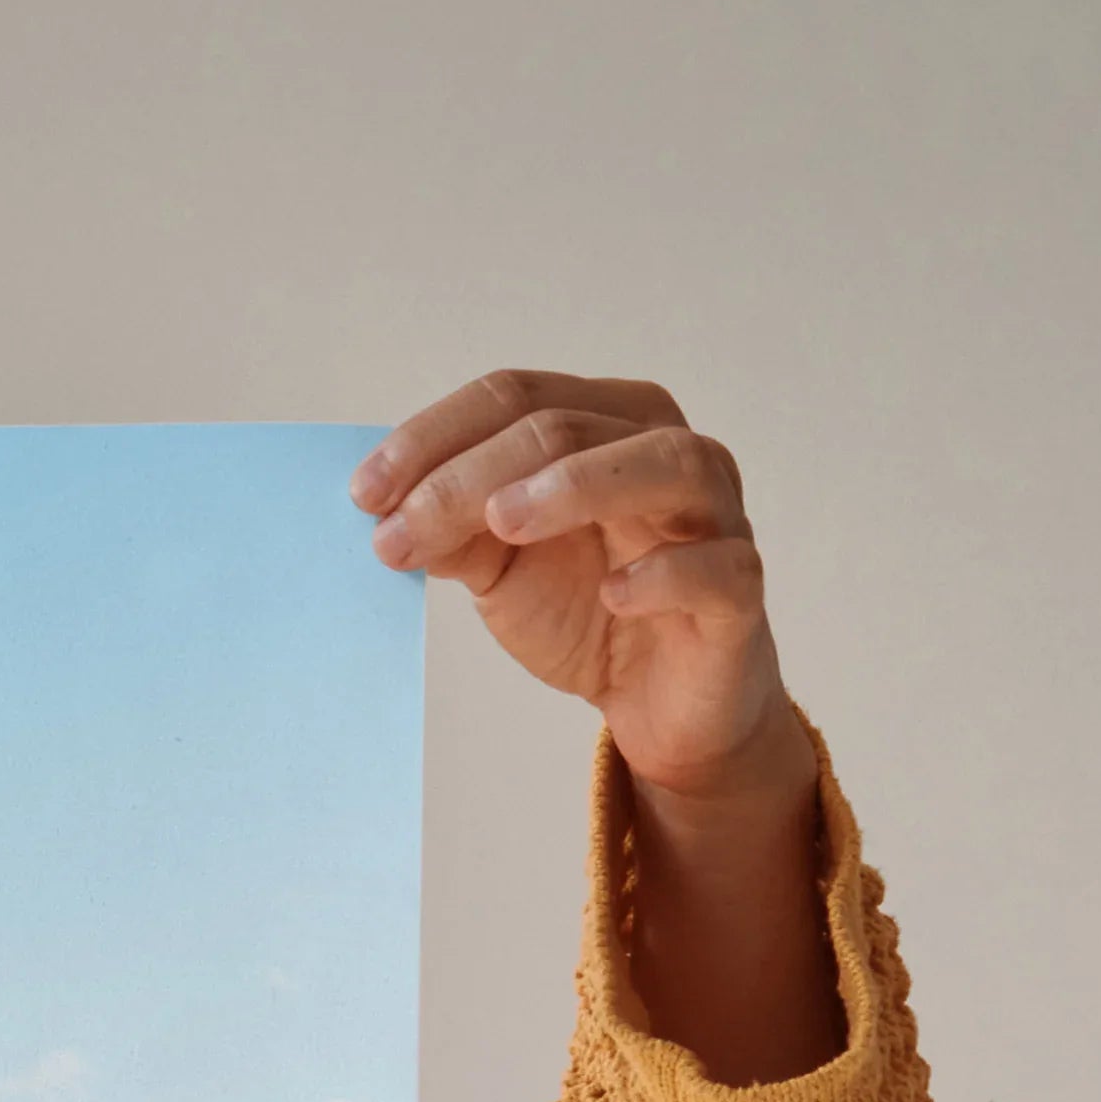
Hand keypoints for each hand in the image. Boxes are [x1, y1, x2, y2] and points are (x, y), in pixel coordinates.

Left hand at [358, 370, 838, 1078]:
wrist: (658, 704)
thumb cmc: (587, 611)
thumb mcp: (501, 568)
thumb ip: (455, 531)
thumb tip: (386, 510)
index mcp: (605, 425)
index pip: (515, 397)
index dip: (434, 437)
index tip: (363, 494)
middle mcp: (666, 450)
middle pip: (567, 427)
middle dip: (471, 476)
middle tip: (400, 529)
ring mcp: (714, 516)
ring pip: (662, 464)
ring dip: (576, 485)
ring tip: (502, 522)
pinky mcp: (738, 591)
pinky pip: (715, 566)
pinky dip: (664, 572)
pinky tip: (614, 592)